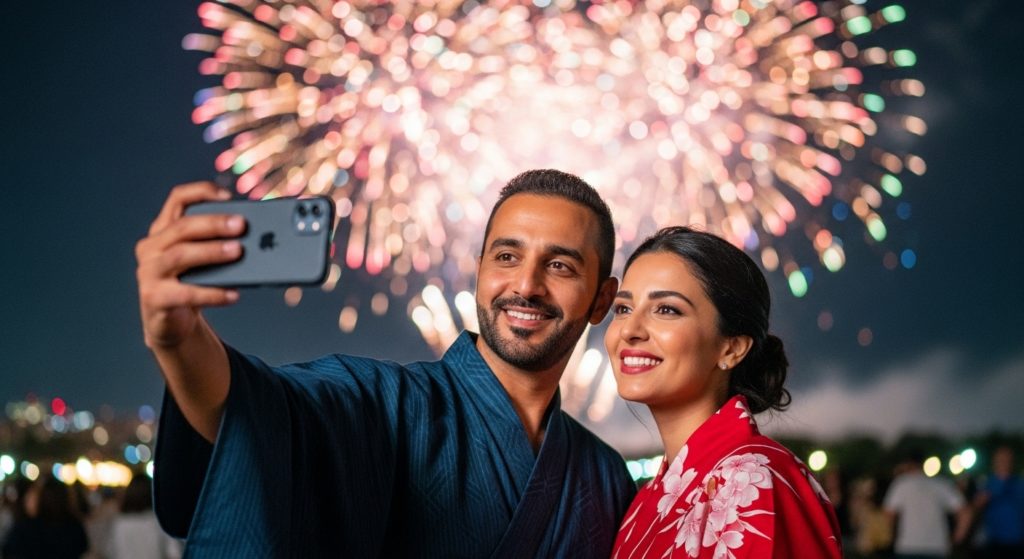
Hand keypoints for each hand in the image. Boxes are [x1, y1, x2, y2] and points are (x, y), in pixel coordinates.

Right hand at [135, 182, 243, 349]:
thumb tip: (256, 237)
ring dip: (212, 251)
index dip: (202, 192)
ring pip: (180, 255)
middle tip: (241, 225)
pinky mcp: (154, 298)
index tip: (229, 197)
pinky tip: (233, 294)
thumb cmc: (191, 283)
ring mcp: (148, 272)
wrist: (171, 322)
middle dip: (213, 224)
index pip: (177, 199)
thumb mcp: (202, 259)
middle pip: (182, 227)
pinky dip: (212, 293)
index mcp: (163, 230)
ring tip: (238, 251)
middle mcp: (151, 247)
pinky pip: (185, 294)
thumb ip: (217, 243)